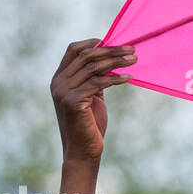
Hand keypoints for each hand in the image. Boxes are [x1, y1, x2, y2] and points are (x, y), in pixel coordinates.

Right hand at [51, 39, 135, 165]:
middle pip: (86, 56)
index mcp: (59, 78)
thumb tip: (110, 60)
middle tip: (132, 49)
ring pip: (93, 67)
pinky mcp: (73, 101)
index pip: (73, 50)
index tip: (112, 41)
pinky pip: (98, 83)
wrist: (83, 152)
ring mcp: (63, 92)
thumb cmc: (90, 126)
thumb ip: (94, 79)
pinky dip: (115, 78)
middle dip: (111, 51)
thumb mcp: (91, 97)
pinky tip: (129, 77)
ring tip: (134, 59)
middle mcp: (58, 82)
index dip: (92, 43)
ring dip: (116, 61)